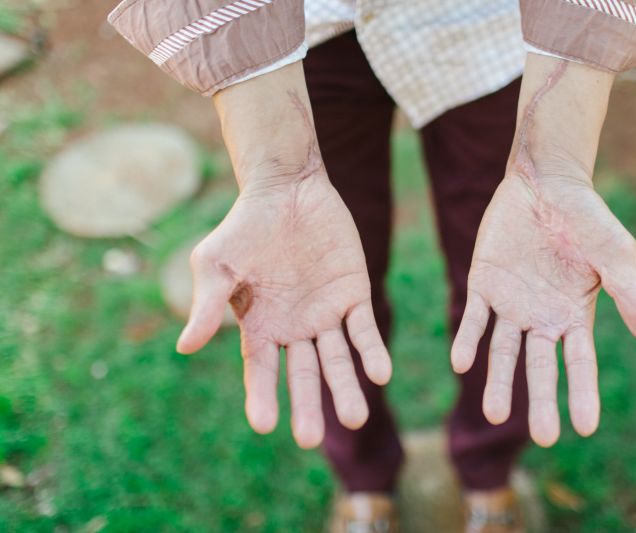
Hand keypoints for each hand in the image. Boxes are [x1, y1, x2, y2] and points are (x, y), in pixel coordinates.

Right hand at [176, 63, 390, 448]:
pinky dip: (371, 351)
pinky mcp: (353, 294)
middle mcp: (294, 328)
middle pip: (302, 374)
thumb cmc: (245, 227)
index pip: (261, 371)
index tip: (265, 425)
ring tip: (356, 417)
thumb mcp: (217, 264)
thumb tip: (186, 347)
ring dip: (346, 387)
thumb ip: (207, 304)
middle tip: (311, 438)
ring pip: (338, 359)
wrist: (285, 189)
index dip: (262, 397)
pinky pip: (363, 329)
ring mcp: (325, 313)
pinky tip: (380, 374)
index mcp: (260, 327)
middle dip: (308, 406)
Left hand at [451, 56, 635, 446]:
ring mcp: (510, 303)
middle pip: (540, 366)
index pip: (580, 363)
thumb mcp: (615, 253)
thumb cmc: (587, 217)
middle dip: (540, 400)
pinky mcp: (482, 285)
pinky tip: (461, 364)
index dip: (583, 394)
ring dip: (498, 380)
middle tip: (543, 437)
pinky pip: (473, 318)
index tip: (585, 429)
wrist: (545, 182)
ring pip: (502, 351)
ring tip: (494, 414)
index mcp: (574, 315)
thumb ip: (630, 293)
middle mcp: (541, 317)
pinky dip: (467, 341)